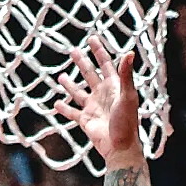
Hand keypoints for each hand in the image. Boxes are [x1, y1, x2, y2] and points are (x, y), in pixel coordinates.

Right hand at [56, 36, 161, 169]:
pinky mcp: (85, 120)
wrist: (120, 147)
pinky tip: (56, 104)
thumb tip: (129, 52)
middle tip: (73, 51)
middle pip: (90, 74)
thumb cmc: (127, 122)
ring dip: (70, 85)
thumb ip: (126, 75)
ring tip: (60, 77)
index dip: (99, 51)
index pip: (106, 64)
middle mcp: (103, 95)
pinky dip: (63, 109)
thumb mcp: (127, 96)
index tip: (92, 38)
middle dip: (82, 63)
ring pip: (78, 92)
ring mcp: (93, 107)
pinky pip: (72, 113)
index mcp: (114, 86)